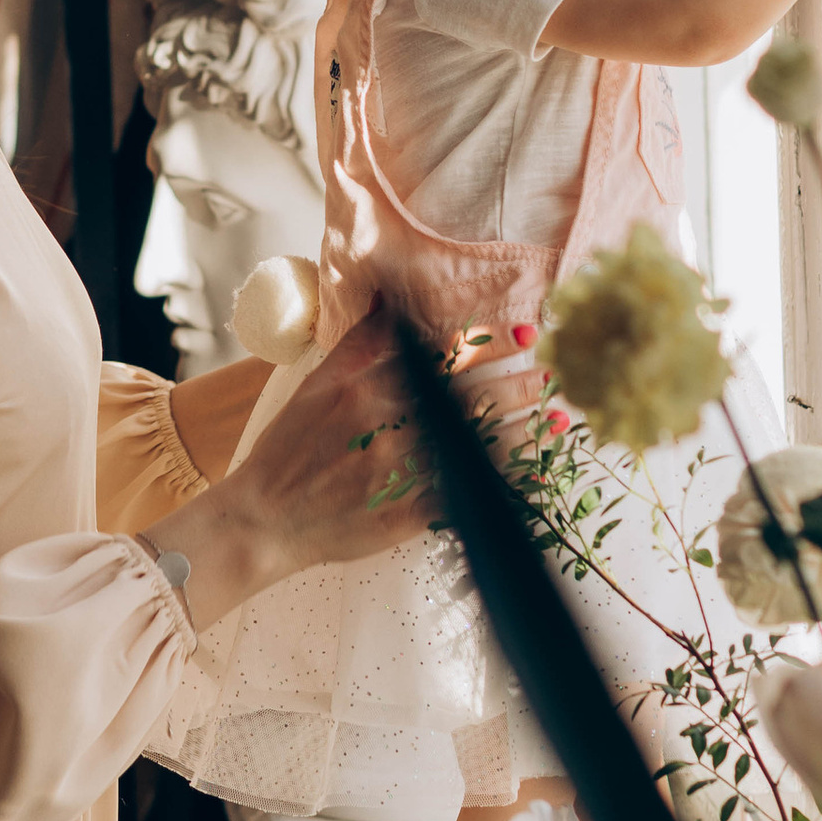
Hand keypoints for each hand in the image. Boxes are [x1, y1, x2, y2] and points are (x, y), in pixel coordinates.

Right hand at [151, 316, 541, 630]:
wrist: (262, 519)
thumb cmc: (285, 451)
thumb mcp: (313, 386)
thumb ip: (355, 345)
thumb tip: (388, 300)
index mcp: (362, 390)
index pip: (437, 358)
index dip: (484, 345)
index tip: (523, 334)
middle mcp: (382, 428)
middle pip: (464, 400)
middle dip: (515, 386)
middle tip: (553, 373)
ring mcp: (396, 474)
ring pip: (470, 447)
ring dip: (519, 432)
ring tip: (559, 420)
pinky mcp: (403, 515)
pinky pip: (463, 498)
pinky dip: (498, 489)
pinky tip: (534, 479)